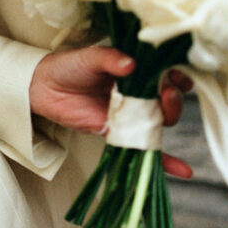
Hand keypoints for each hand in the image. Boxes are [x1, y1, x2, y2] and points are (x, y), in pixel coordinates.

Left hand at [29, 46, 192, 178]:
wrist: (45, 86)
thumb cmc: (70, 65)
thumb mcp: (91, 57)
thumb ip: (110, 58)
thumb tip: (130, 64)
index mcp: (136, 71)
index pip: (166, 74)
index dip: (177, 76)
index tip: (178, 77)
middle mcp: (138, 93)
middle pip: (167, 100)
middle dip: (173, 99)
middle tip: (166, 94)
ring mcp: (129, 114)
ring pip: (159, 121)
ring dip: (169, 119)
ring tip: (162, 113)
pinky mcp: (118, 132)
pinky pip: (143, 147)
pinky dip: (163, 161)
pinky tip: (182, 171)